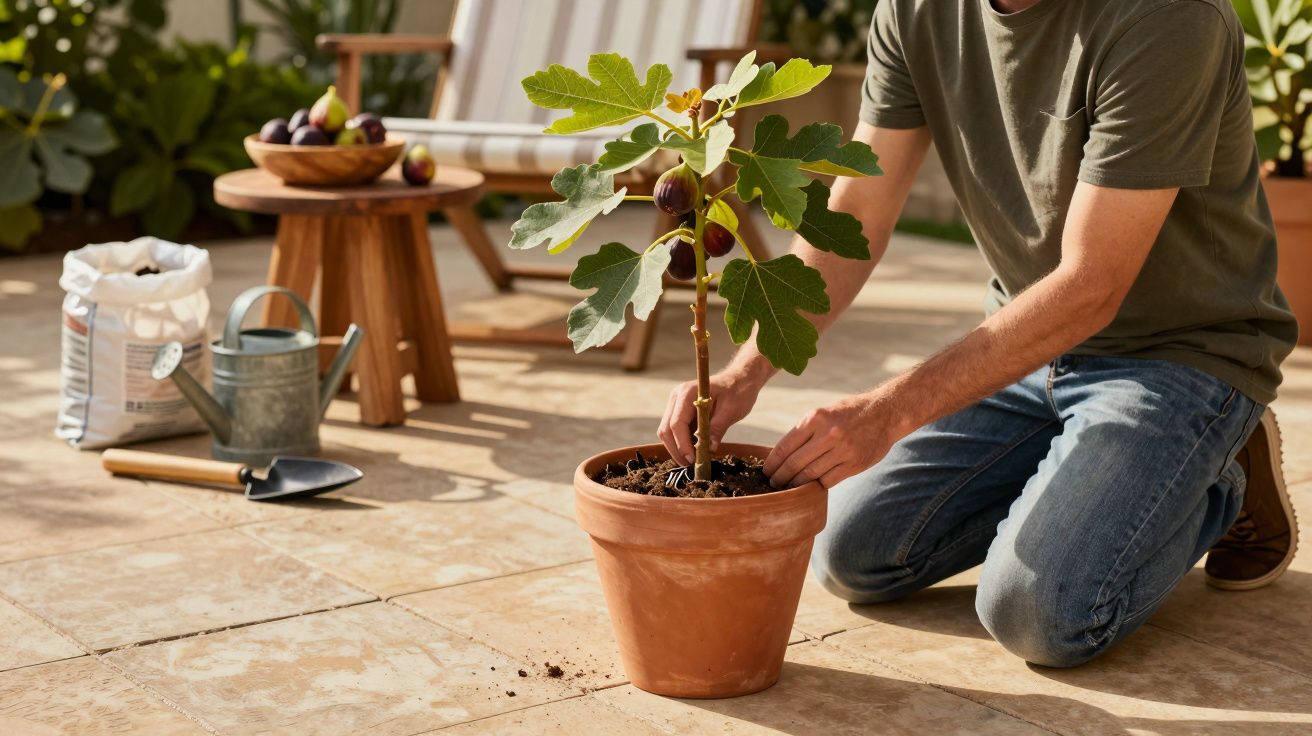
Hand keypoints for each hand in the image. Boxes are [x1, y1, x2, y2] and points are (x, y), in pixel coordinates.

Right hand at [658, 372, 762, 463]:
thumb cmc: (738, 391)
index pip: (677, 423)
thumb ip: (717, 428)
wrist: (740, 379)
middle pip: (666, 429)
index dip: (682, 444)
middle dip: (676, 450)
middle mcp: (677, 397)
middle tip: (691, 466)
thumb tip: (709, 449)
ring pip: (667, 432)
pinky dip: (681, 442)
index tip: (693, 459)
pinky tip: (693, 452)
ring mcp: (676, 404)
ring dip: (676, 448)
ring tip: (692, 461)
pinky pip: (674, 430)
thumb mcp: (731, 410)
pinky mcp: (680, 411)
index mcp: (687, 393)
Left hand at [763, 392, 902, 488]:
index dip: (772, 462)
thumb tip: (782, 455)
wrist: (885, 413)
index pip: (785, 445)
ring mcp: (843, 450)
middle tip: (773, 484)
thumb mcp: (824, 412)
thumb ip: (805, 431)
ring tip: (787, 488)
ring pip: (810, 474)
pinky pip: (828, 480)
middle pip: (795, 463)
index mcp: (816, 418)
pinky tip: (809, 487)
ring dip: (795, 484)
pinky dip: (816, 486)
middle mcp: (828, 433)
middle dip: (780, 476)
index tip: (765, 471)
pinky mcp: (854, 464)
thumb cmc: (849, 413)